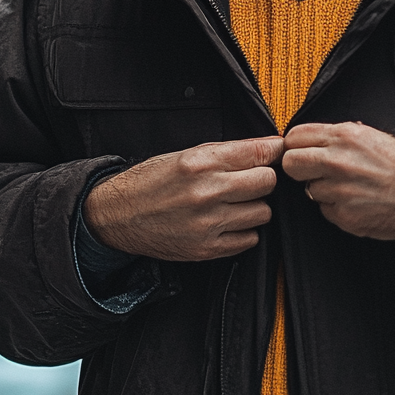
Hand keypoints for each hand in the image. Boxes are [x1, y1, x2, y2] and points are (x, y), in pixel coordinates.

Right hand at [84, 137, 283, 260]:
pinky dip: (244, 231)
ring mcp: (208, 223)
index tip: (277, 153)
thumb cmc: (151, 181)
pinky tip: (227, 222)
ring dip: (254, 206)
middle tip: (250, 180)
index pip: (260, 154)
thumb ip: (228, 151)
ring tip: (234, 203)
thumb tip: (269, 146)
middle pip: (267, 182)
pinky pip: (250, 239)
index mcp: (200, 163)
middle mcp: (206, 192)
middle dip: (263, 179)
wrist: (118, 215)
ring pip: (263, 212)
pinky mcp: (207, 249)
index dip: (274, 152)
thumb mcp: (186, 155)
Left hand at [282, 122, 394, 239]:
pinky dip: (335, 208)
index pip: (294, 137)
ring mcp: (339, 191)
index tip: (300, 152)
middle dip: (298, 168)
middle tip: (313, 172)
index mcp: (343, 137)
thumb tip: (311, 139)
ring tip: (347, 187)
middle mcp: (337, 162)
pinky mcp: (343, 215)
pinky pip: (324, 210)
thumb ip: (337, 136)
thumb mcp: (369, 135)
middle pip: (290, 163)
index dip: (295, 146)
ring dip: (322, 189)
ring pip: (308, 189)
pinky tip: (354, 202)